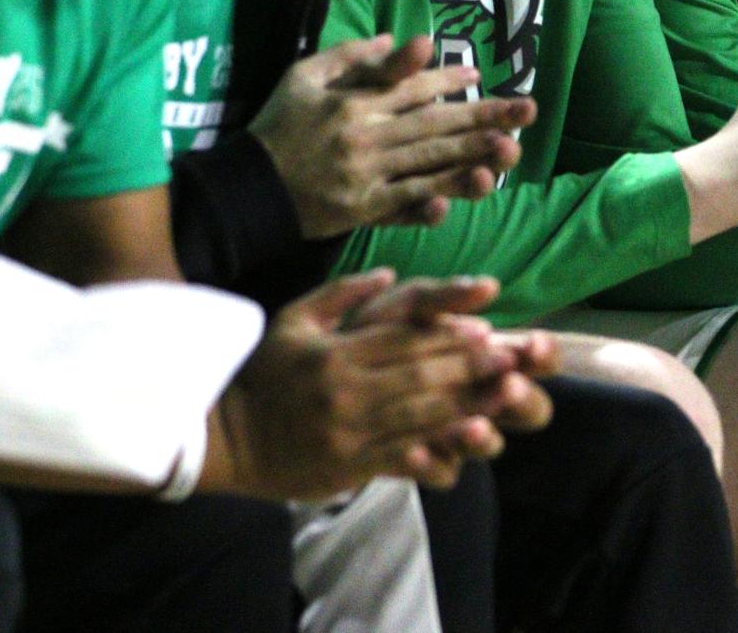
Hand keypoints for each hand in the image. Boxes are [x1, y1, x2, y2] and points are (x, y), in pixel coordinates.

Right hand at [214, 271, 546, 498]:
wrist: (226, 436)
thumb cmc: (263, 372)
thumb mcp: (294, 321)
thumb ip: (342, 294)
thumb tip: (391, 273)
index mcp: (334, 353)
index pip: (403, 340)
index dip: (448, 334)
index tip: (486, 327)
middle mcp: (344, 392)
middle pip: (420, 375)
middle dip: (470, 367)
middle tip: (512, 358)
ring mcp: (348, 432)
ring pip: (419, 415)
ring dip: (469, 404)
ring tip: (509, 393)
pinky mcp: (348, 465)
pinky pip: (402, 454)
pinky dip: (440, 445)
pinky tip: (471, 438)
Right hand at [248, 35, 536, 238]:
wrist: (246, 189)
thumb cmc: (276, 128)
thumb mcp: (302, 77)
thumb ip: (349, 57)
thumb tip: (393, 36)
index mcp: (352, 101)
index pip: (411, 86)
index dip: (448, 80)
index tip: (479, 75)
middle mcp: (364, 135)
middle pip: (434, 123)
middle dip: (484, 115)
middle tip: (527, 110)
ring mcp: (366, 174)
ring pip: (429, 162)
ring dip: (474, 155)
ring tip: (512, 149)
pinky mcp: (363, 208)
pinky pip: (406, 202)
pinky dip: (436, 197)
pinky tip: (468, 190)